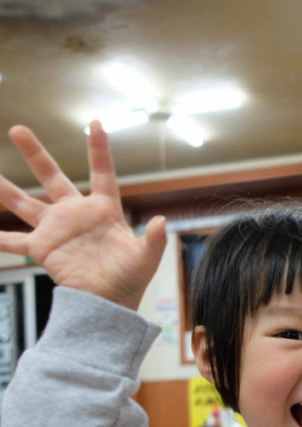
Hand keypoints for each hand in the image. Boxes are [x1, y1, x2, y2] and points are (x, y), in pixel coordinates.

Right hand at [0, 122, 165, 309]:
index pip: (102, 173)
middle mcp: (76, 214)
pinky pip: (14, 242)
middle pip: (52, 177)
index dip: (99, 149)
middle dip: (35, 154)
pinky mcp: (43, 248)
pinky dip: (0, 239)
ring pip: (25, 203)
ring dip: (6, 190)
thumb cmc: (130, 279)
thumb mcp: (145, 258)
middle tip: (17, 129)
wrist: (110, 303)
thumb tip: (160, 222)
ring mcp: (56, 229)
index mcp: (104, 210)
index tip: (95, 123)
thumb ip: (153, 240)